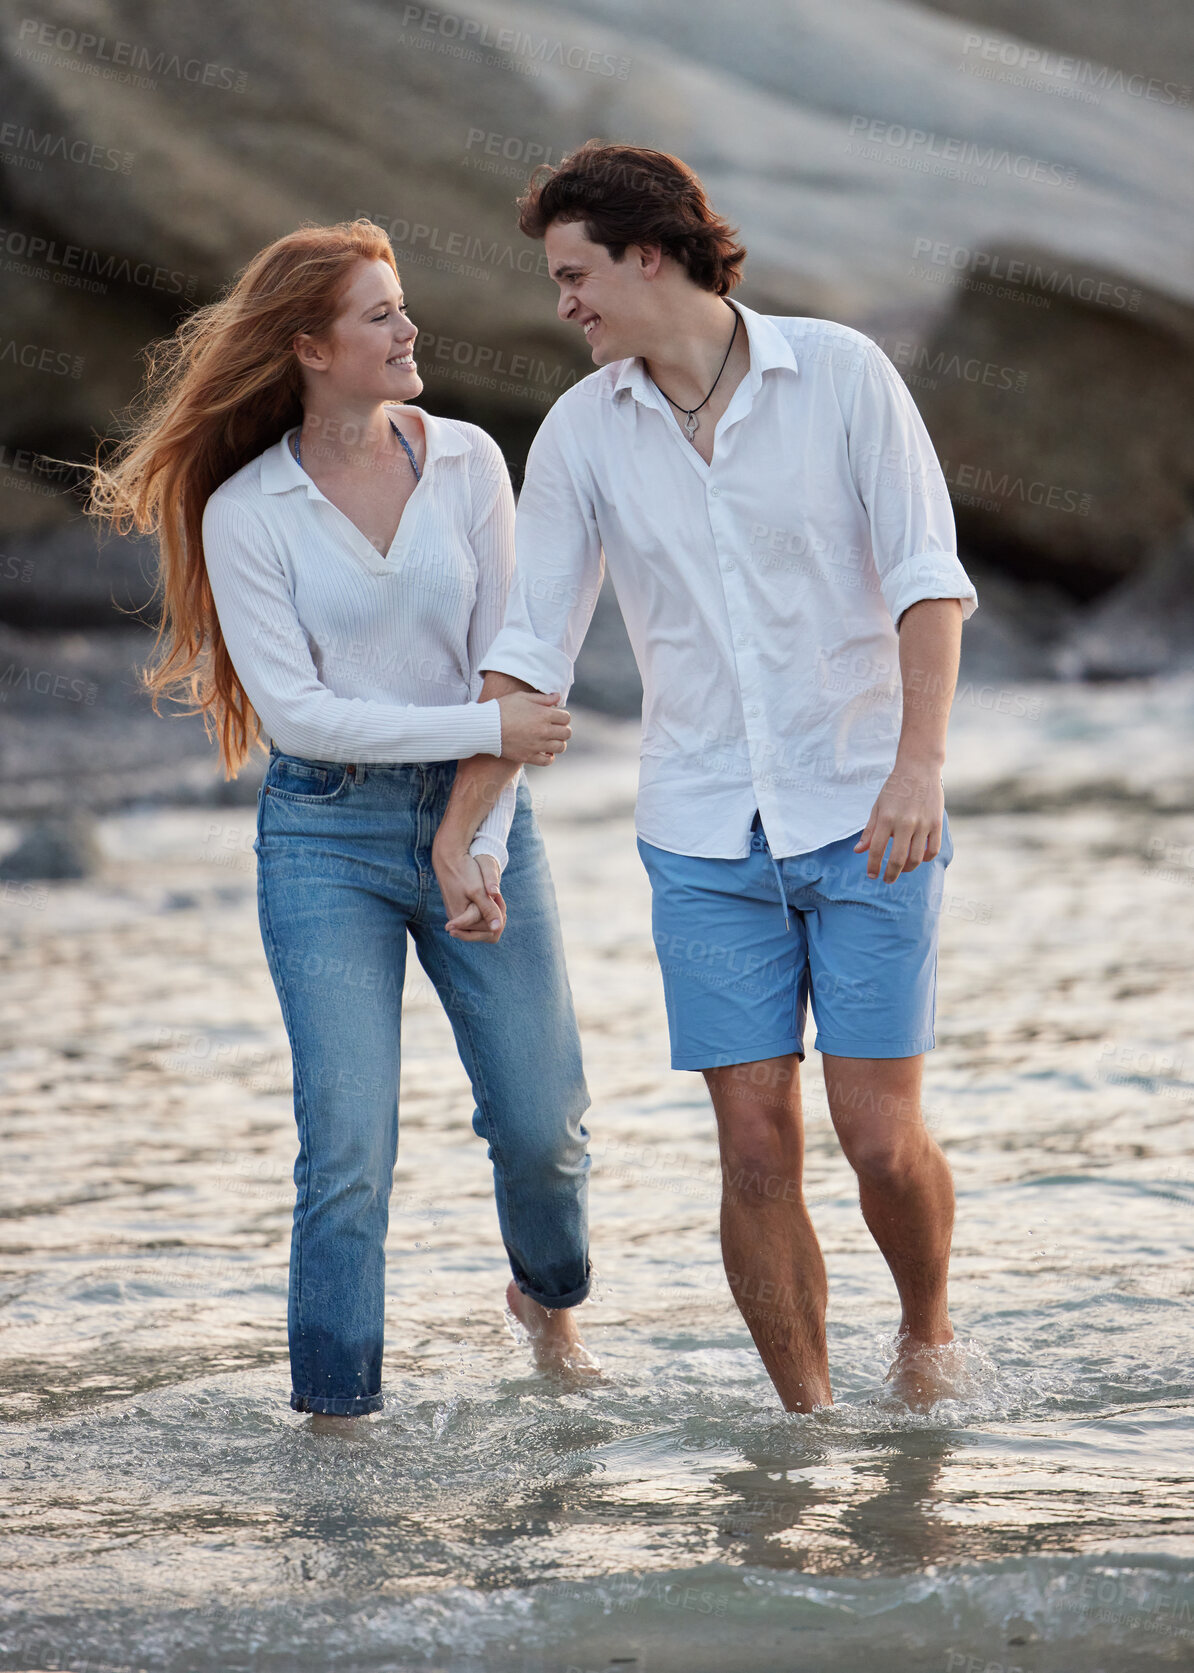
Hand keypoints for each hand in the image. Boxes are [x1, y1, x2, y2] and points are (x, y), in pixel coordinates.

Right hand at [432, 843, 505, 941]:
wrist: (449, 857)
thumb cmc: (463, 872)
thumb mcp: (478, 891)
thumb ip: (488, 911)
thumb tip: (497, 929)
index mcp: (460, 919)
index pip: (488, 930)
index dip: (498, 916)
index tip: (496, 898)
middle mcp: (458, 920)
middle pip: (485, 928)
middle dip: (496, 914)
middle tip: (497, 897)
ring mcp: (459, 914)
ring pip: (483, 921)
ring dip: (493, 910)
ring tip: (494, 895)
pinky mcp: (461, 908)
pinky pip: (479, 914)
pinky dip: (487, 905)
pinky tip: (489, 895)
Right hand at [495, 690, 570, 765]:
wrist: (486, 726)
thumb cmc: (503, 708)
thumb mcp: (522, 697)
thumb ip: (542, 698)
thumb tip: (558, 697)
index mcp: (544, 715)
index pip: (566, 718)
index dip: (562, 717)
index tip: (555, 717)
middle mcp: (543, 731)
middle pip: (566, 733)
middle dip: (562, 729)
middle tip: (554, 728)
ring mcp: (537, 745)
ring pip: (560, 747)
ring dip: (558, 743)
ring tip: (550, 740)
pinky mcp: (528, 756)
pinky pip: (547, 761)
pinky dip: (549, 757)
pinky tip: (545, 752)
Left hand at [854, 763, 943, 882]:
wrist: (919, 768)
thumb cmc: (895, 788)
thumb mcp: (878, 806)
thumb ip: (870, 830)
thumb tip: (859, 851)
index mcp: (887, 818)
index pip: (877, 850)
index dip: (873, 866)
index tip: (872, 875)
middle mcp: (905, 823)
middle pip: (898, 859)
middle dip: (890, 874)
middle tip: (887, 880)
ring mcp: (923, 824)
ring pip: (916, 858)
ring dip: (907, 869)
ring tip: (902, 869)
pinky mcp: (937, 823)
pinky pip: (932, 850)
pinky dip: (925, 859)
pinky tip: (918, 858)